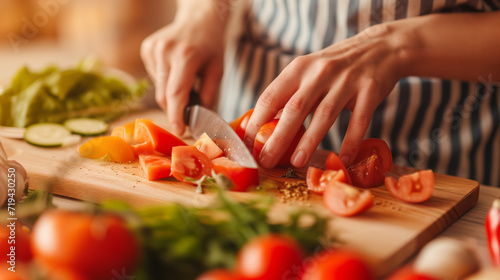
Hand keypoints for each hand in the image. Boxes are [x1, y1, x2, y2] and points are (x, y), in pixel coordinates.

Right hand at [140, 2, 225, 134]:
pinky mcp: (147, 49)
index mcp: (186, 56)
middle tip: (187, 115)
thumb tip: (199, 118)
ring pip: (158, 88)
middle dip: (175, 109)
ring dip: (171, 94)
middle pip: (164, 94)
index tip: (181, 130)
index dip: (177, 115)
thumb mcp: (217, 70)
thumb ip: (209, 95)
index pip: (176, 93)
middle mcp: (165, 51)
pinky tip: (175, 69)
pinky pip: (154, 77)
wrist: (198, 18)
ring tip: (186, 81)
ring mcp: (153, 49)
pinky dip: (165, 81)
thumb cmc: (211, 45)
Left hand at [244, 24, 402, 168]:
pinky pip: (359, 120)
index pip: (271, 96)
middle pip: (295, 108)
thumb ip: (291, 96)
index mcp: (299, 68)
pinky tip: (342, 159)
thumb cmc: (336, 67)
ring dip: (309, 141)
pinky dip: (350, 141)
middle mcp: (320, 72)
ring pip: (324, 114)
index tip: (248, 144)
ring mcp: (346, 81)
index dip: (257, 121)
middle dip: (278, 138)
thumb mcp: (309, 72)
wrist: (380, 48)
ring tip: (297, 163)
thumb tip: (265, 127)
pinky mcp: (370, 90)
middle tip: (266, 160)